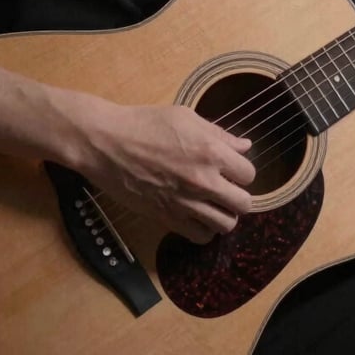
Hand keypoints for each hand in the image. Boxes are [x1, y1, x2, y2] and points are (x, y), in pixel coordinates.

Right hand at [75, 103, 254, 243]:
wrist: (106, 143)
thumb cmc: (144, 123)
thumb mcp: (186, 118)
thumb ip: (219, 134)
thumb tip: (244, 146)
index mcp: (211, 151)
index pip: (249, 174)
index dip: (241, 171)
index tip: (230, 169)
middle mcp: (203, 180)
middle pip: (244, 203)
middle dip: (238, 196)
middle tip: (226, 189)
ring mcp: (185, 202)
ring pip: (226, 225)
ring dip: (224, 215)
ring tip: (214, 205)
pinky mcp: (167, 217)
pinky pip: (200, 236)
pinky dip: (204, 230)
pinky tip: (197, 216)